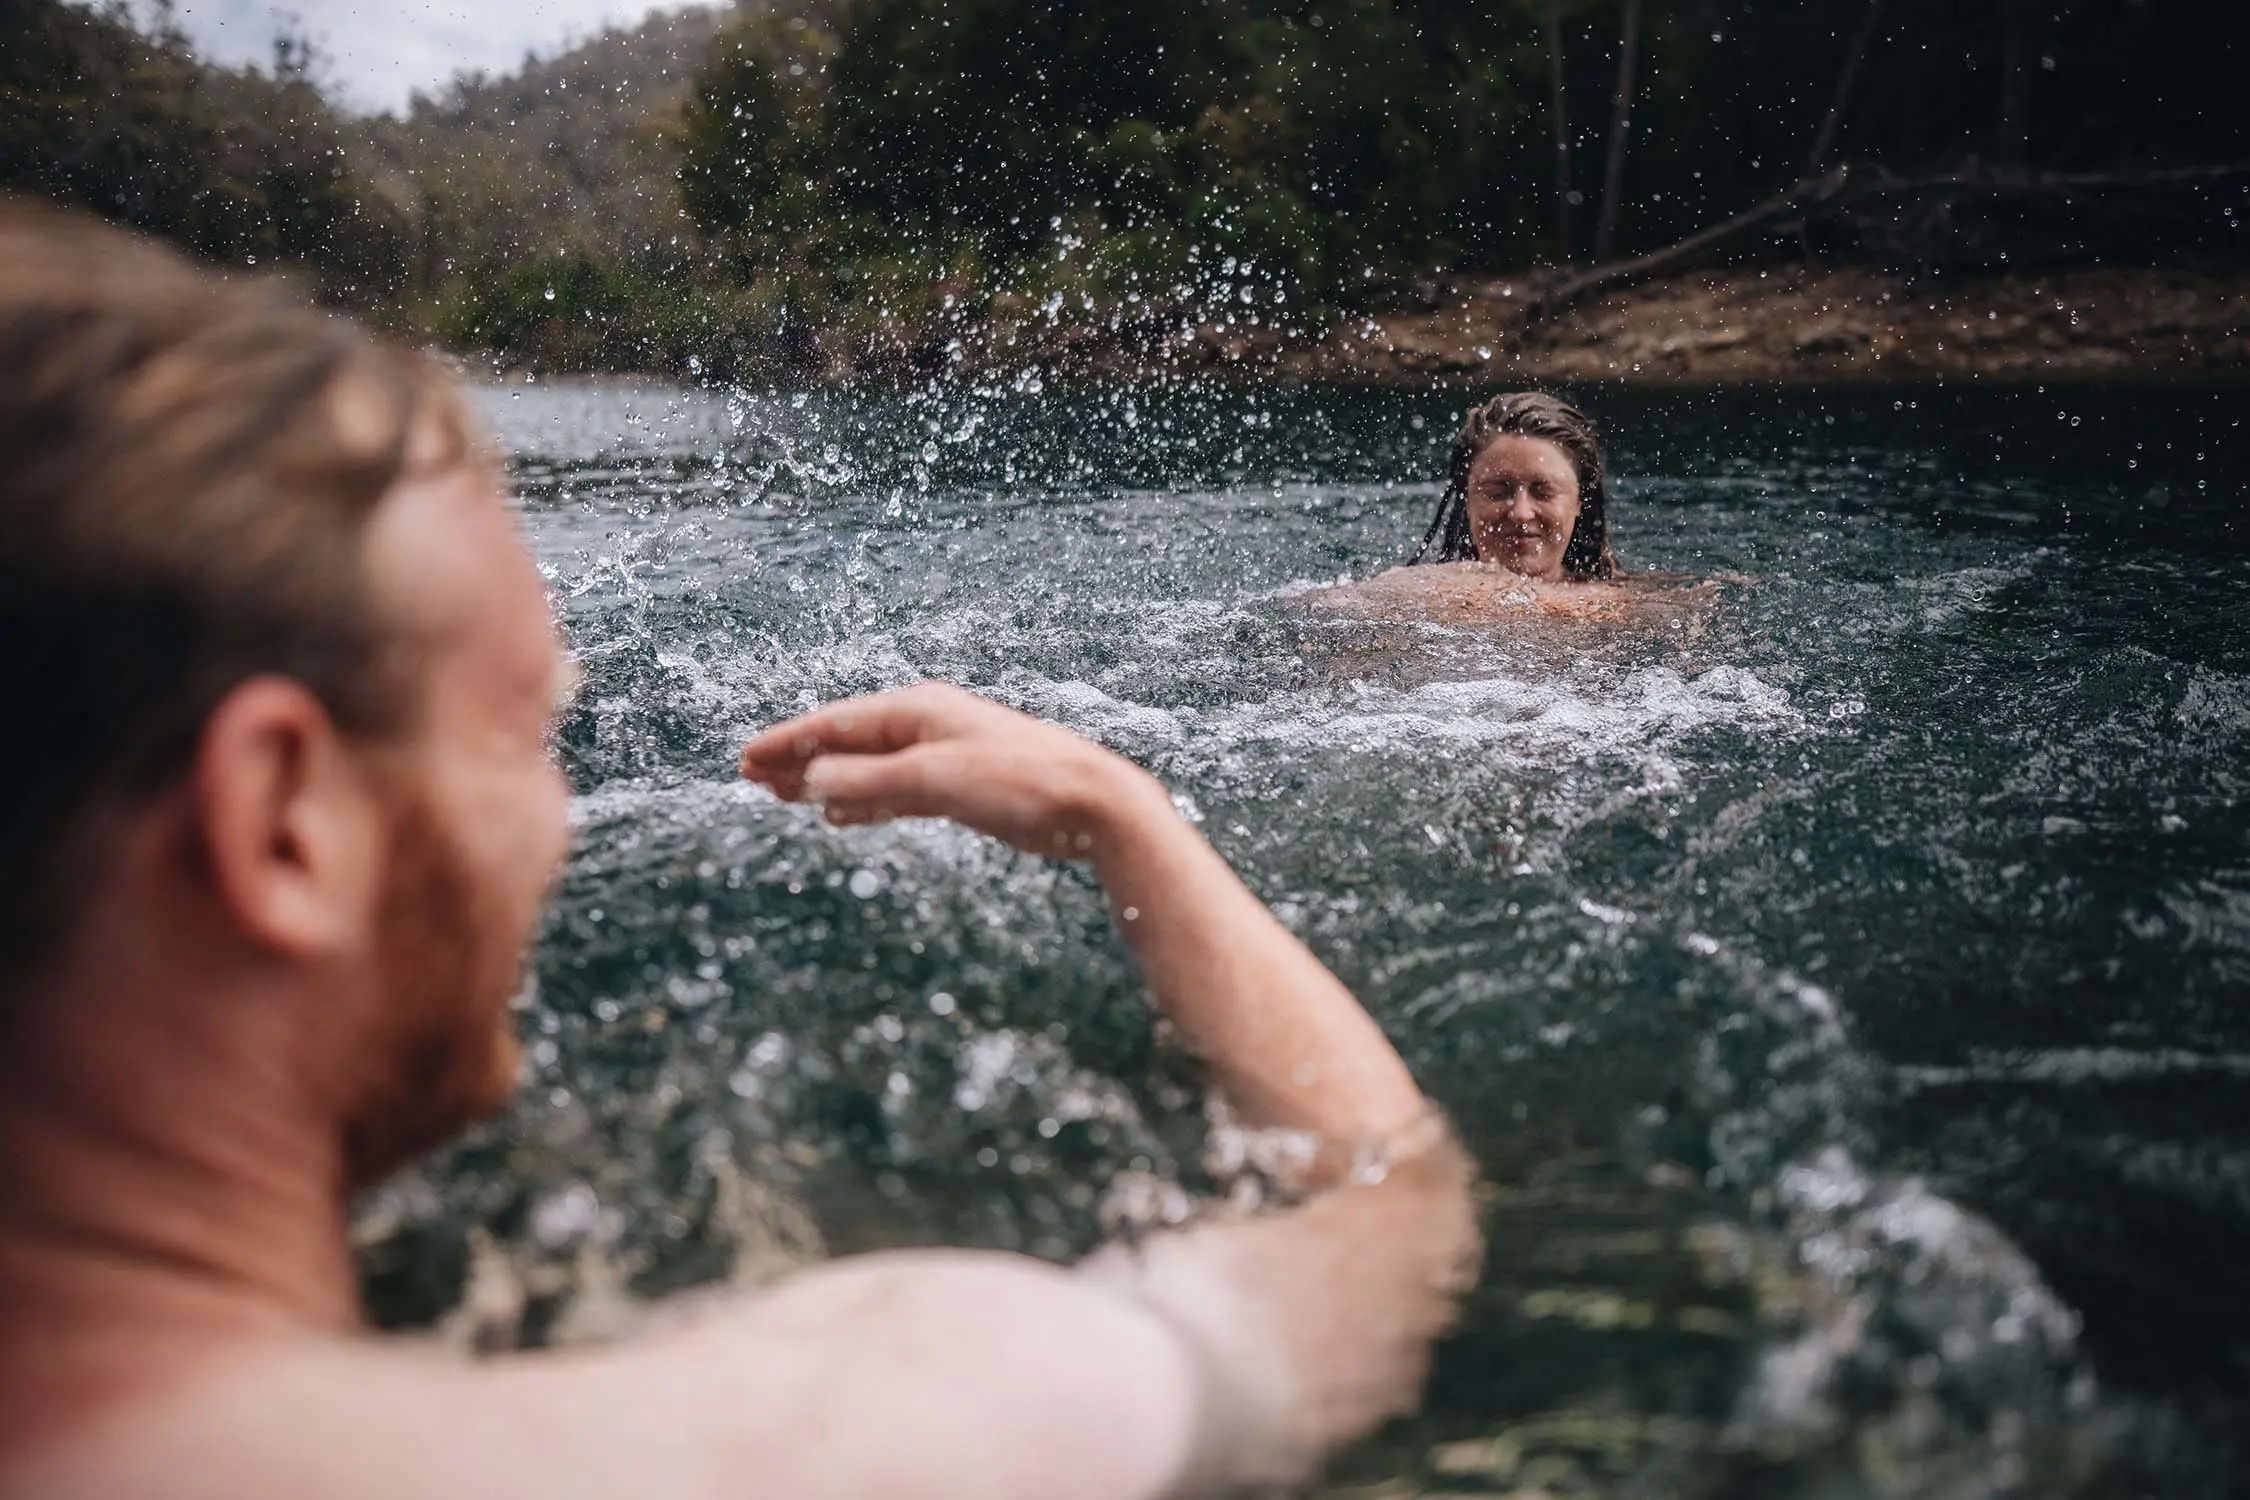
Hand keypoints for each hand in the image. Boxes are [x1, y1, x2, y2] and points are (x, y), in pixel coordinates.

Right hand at [740, 683, 1161, 854]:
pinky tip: (843, 816)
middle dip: (798, 760)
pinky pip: (896, 789)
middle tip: (749, 780)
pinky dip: (863, 800)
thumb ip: (870, 781)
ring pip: (868, 765)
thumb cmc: (1021, 782)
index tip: (745, 759)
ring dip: (825, 781)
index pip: (836, 723)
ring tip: (783, 798)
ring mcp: (945, 754)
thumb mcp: (935, 780)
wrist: (1093, 805)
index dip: (788, 742)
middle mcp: (928, 725)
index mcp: (918, 710)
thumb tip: (811, 781)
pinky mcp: (962, 786)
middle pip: (846, 741)